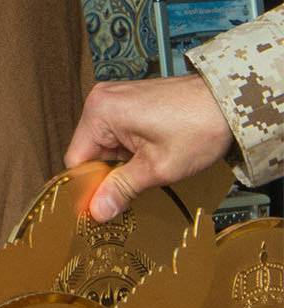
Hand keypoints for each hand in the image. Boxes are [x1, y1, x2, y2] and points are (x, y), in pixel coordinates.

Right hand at [64, 76, 234, 220]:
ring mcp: (115, 96)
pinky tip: (152, 151)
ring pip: (104, 142)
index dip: (91, 185)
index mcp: (100, 112)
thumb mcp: (159, 168)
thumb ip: (122, 189)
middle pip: (90, 151)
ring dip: (123, 159)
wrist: (230, 102)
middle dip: (111, 172)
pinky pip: (116, 130)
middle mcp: (101, 99)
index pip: (77, 160)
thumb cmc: (199, 127)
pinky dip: (130, 146)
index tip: (108, 202)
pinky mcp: (128, 99)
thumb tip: (97, 210)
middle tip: (139, 185)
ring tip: (152, 164)